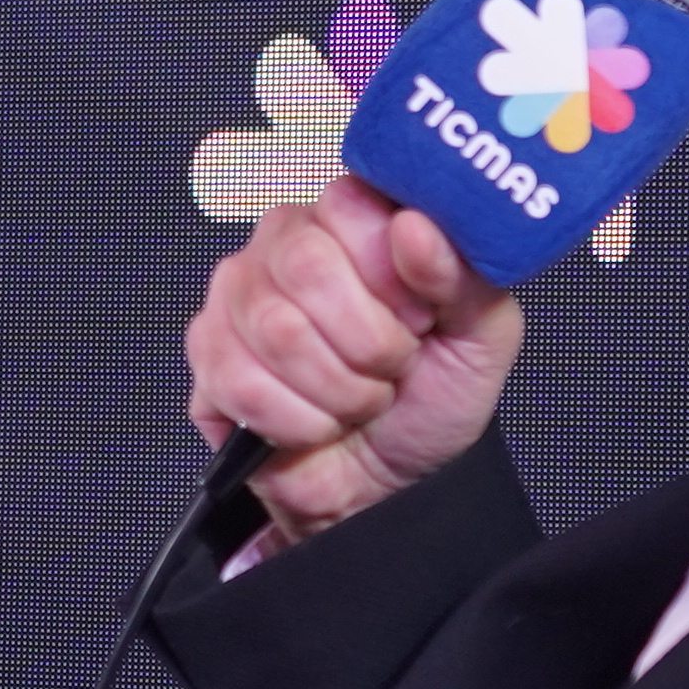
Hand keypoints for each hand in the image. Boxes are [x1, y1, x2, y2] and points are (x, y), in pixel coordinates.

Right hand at [181, 174, 519, 542]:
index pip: (348, 204)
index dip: (391, 275)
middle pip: (306, 264)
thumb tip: (416, 226)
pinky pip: (241, 383)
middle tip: (389, 366)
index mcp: (354, 221)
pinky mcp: (207, 354)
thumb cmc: (428, 400)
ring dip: (339, 389)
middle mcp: (287, 245)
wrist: (386, 484)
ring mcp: (236, 297)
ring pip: (276, 330)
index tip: (418, 317)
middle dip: (369, 342)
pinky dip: (298, 422)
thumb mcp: (480, 338)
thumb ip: (463, 274)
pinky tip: (315, 422)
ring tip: (356, 399)